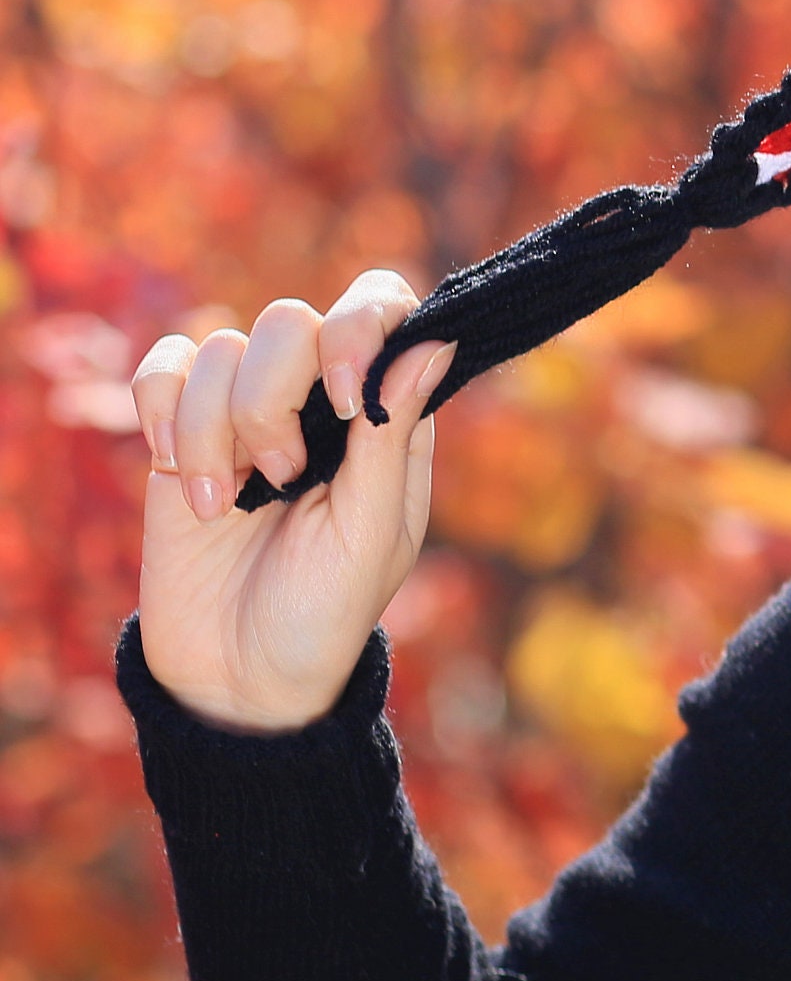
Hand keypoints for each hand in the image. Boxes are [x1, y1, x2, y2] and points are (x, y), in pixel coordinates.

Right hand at [130, 270, 453, 731]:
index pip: (382, 307)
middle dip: (275, 400)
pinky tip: (181, 475)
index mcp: (386, 414)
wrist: (237, 673)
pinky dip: (164, 413)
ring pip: (219, 348)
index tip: (347, 397)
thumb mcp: (373, 531)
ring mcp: (245, 412)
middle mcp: (319, 399)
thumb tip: (436, 340)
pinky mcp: (179, 433)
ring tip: (233, 504)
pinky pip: (164, 369)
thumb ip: (394, 436)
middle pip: (291, 321)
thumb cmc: (326, 609)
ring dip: (216, 431)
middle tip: (283, 475)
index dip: (360, 326)